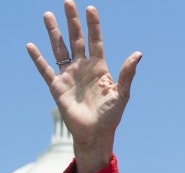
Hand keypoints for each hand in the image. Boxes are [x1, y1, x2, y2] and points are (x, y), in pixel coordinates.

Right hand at [26, 0, 141, 172]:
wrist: (96, 133)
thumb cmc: (111, 116)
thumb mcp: (122, 93)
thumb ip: (127, 73)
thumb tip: (138, 54)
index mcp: (100, 68)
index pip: (95, 41)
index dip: (93, 25)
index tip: (90, 8)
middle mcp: (83, 68)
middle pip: (76, 39)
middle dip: (72, 21)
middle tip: (68, 2)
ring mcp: (69, 76)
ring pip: (60, 49)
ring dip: (53, 33)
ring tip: (48, 14)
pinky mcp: (57, 87)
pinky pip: (45, 69)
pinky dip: (37, 58)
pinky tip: (31, 45)